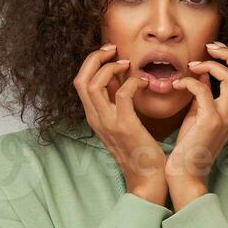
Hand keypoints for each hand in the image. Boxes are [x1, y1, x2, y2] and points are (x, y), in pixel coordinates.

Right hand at [73, 43, 167, 204]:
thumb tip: (119, 78)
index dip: (92, 63)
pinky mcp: (125, 126)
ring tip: (128, 64)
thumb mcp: (121, 123)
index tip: (110, 54)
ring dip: (111, 67)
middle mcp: (96, 119)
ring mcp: (108, 123)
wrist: (147, 178)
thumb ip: (116, 102)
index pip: (80, 82)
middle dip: (95, 58)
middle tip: (113, 50)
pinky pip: (122, 94)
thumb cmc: (140, 150)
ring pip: (95, 83)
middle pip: (81, 79)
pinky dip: (132, 82)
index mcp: (94, 117)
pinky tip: (143, 82)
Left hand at [166, 40, 227, 207]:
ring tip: (191, 66)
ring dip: (210, 65)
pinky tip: (177, 84)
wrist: (186, 172)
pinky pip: (204, 90)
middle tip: (209, 48)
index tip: (212, 52)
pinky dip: (190, 81)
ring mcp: (225, 117)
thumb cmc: (190, 145)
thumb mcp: (199, 115)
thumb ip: (204, 95)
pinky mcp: (210, 121)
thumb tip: (202, 76)